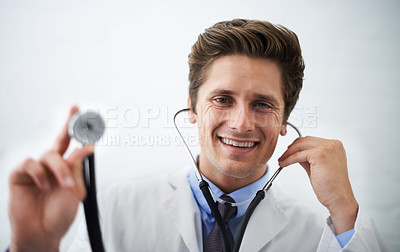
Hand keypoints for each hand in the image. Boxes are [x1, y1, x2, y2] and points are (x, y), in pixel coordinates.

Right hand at [8, 106, 92, 251]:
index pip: (72, 144)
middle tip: (75, 112)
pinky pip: (30, 164)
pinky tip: (43, 185)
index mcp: (67, 168)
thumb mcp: (75, 190)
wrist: (43, 233)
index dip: (76, 129)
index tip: (80, 111)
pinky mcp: (20, 175)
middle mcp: (52, 165)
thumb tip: (87, 147)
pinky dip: (39, 174)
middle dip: (67, 124)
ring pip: (49, 155)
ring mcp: (36, 169)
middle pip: (59, 140)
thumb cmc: (60, 214)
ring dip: (59, 169)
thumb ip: (77, 168)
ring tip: (63, 186)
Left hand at [278, 136, 357, 233]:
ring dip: (288, 153)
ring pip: (300, 145)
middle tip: (283, 156)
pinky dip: (289, 159)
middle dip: (291, 148)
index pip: (311, 140)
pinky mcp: (319, 154)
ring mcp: (327, 147)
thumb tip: (296, 153)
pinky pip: (298, 155)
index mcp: (335, 146)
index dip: (298, 146)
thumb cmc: (332, 187)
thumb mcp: (318, 167)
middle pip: (305, 140)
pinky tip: (284, 163)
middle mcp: (332, 144)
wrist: (339, 198)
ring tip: (282, 160)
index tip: (289, 152)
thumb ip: (309, 158)